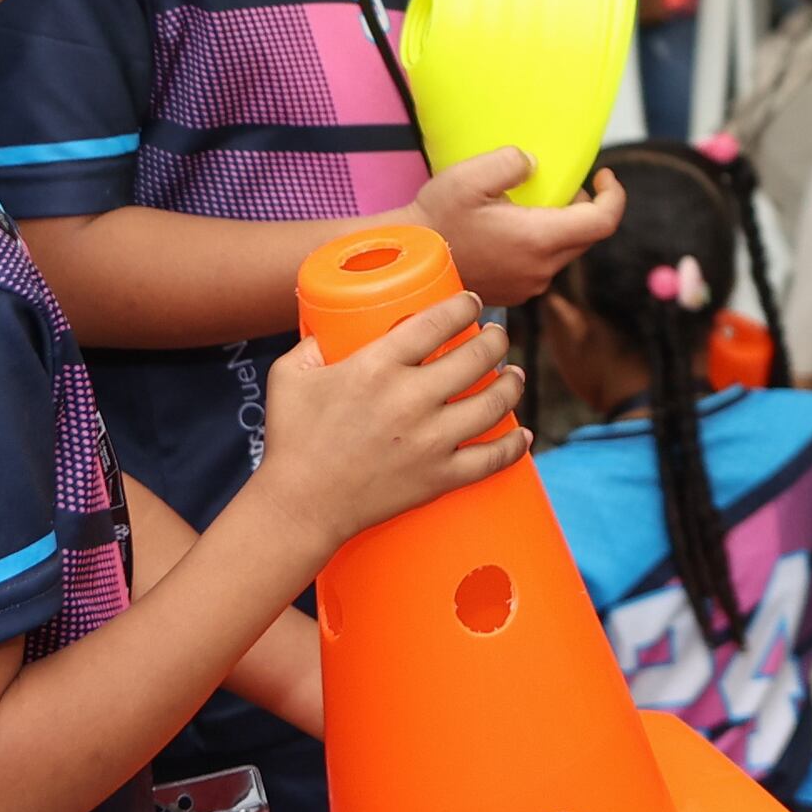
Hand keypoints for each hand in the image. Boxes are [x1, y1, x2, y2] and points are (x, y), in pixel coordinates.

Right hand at [248, 294, 521, 546]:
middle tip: (497, 336)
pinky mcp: (438, 478)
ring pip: (493, 403)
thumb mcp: (289, 376)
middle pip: (476, 357)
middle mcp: (410, 399)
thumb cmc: (292, 440)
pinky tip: (522, 436)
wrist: (300, 507)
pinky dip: (513, 447)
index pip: (438, 321)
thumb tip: (329, 329)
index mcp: (377, 366)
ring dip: (512, 384)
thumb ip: (312, 345)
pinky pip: (491, 460)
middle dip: (496, 340)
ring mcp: (429, 441)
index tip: (473, 304)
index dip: (465, 306)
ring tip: (514, 375)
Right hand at [411, 149, 625, 303]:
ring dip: (562, 225)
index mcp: (539, 240)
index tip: (605, 175)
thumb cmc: (436, 219)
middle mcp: (540, 269)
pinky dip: (543, 243)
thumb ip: (511, 161)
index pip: (603, 222)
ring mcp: (528, 285)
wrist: (407, 264)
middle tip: (566, 183)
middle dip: (586, 207)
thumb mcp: (470, 176)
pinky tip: (515, 227)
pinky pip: (544, 265)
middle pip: (587, 237)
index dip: (614, 196)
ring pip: (565, 251)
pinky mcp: (515, 292)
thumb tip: (534, 165)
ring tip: (536, 202)